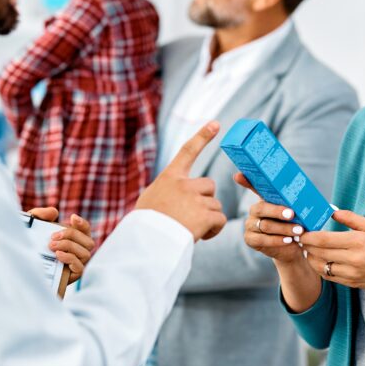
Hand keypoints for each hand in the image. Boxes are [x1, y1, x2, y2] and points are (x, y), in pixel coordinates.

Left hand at [28, 208, 93, 282]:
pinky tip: (57, 255)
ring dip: (69, 246)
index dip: (82, 223)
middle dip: (72, 235)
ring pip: (85, 253)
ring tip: (52, 246)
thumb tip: (54, 212)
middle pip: (88, 241)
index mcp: (74, 239)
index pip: (85, 230)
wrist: (24, 267)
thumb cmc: (31, 244)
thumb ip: (41, 215)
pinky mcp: (74, 275)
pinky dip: (70, 258)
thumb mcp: (32, 227)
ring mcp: (78, 263)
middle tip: (53, 236)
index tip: (72, 217)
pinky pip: (80, 267)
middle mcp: (79, 251)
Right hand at [135, 121, 226, 240]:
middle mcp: (184, 184)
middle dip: (205, 200)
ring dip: (208, 218)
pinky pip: (219, 219)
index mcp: (170, 177)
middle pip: (209, 186)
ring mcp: (195, 199)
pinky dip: (214, 230)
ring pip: (215, 205)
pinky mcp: (205, 215)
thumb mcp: (150, 199)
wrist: (147, 242)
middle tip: (191, 217)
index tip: (216, 124)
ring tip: (190, 229)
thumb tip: (176, 197)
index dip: (203, 136)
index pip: (188, 151)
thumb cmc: (145, 224)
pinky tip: (201, 236)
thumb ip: (167, 192)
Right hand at [235, 173, 306, 264]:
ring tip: (298, 230)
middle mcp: (254, 210)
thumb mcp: (296, 214)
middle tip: (292, 214)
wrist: (292, 248)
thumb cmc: (294, 226)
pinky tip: (288, 240)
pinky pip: (262, 240)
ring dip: (283, 228)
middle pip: (262, 208)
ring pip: (265, 225)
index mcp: (264, 200)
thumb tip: (304, 196)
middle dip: (277, 211)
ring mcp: (250, 225)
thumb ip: (294, 204)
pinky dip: (277, 240)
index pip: (253, 187)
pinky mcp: (250, 239)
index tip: (238, 175)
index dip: (245, 181)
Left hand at [300, 209, 364, 302]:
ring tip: (308, 249)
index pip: (323, 239)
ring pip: (320, 266)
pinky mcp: (351, 283)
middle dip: (306, 245)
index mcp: (358, 241)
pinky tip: (319, 260)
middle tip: (300, 238)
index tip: (302, 232)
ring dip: (310, 257)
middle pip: (318, 252)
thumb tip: (332, 212)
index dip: (308, 236)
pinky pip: (328, 276)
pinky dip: (320, 268)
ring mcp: (351, 273)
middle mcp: (352, 259)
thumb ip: (351, 218)